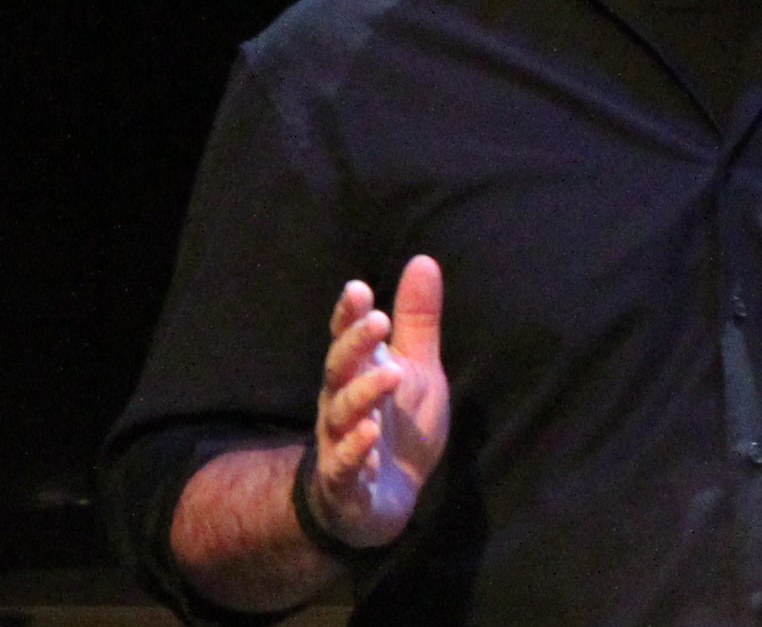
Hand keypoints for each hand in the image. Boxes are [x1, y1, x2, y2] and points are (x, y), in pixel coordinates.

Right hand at [309, 255, 449, 548]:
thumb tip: (422, 259)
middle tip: (378, 321)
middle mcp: (341, 406)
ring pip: (343, 416)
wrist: (386, 502)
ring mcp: (339, 445)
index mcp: (358, 376)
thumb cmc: (398, 428)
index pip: (347, 341)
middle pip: (339, 372)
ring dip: (364, 394)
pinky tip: (370, 434)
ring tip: (389, 374)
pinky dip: (355, 451)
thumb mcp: (417, 370)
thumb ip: (417, 321)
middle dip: (354, 347)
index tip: (358, 288)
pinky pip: (344, 466)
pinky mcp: (345, 484)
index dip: (349, 316)